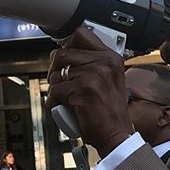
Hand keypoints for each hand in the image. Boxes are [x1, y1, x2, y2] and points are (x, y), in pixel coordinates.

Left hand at [46, 26, 133, 156]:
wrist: (116, 135)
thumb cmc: (109, 112)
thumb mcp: (109, 80)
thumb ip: (93, 64)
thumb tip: (64, 52)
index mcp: (111, 58)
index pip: (81, 34)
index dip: (67, 44)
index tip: (64, 56)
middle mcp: (104, 63)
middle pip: (63, 53)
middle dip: (55, 68)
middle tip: (59, 81)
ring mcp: (94, 76)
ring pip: (57, 73)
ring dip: (54, 86)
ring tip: (64, 97)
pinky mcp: (82, 91)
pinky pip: (55, 90)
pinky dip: (53, 102)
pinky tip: (62, 107)